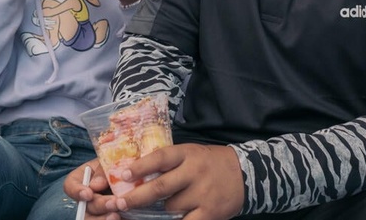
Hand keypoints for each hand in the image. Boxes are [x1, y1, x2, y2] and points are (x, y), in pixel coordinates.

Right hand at [64, 159, 120, 219]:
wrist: (132, 176)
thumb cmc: (117, 166)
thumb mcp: (110, 164)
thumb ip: (102, 171)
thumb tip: (95, 185)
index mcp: (82, 179)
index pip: (70, 186)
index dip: (76, 191)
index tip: (88, 194)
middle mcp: (86, 198)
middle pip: (85, 206)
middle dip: (99, 205)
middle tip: (114, 203)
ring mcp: (96, 211)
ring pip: (91, 219)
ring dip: (103, 219)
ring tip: (117, 215)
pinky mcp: (106, 217)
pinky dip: (113, 219)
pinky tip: (122, 217)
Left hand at [109, 144, 244, 219]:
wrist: (244, 173)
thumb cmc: (208, 163)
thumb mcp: (189, 154)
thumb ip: (168, 163)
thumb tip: (135, 174)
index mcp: (186, 154)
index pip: (160, 158)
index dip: (140, 167)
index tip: (123, 175)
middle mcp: (194, 172)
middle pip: (161, 186)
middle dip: (137, 197)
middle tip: (120, 203)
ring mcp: (203, 193)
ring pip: (171, 207)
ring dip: (161, 210)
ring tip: (162, 207)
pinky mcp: (211, 212)